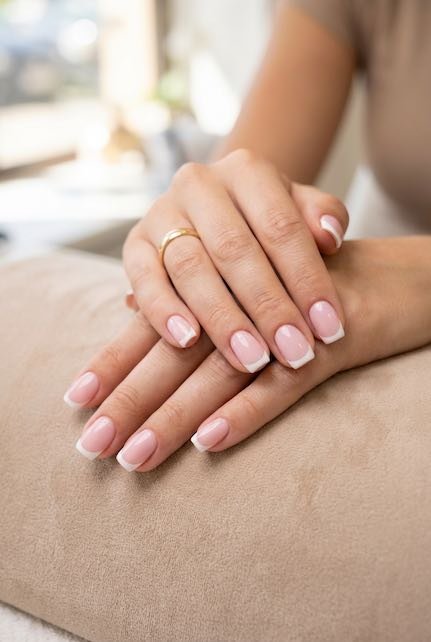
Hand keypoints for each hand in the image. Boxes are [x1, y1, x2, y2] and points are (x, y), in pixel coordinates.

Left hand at [65, 237, 430, 470]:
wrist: (394, 278)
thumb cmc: (312, 285)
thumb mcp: (251, 282)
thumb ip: (189, 290)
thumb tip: (127, 304)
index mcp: (222, 276)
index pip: (158, 324)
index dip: (117, 359)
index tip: (77, 399)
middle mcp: (246, 292)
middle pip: (177, 350)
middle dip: (132, 398)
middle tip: (93, 446)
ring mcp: (288, 318)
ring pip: (220, 371)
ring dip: (175, 416)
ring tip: (137, 457)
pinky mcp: (331, 340)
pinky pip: (283, 383)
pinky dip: (246, 412)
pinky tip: (208, 441)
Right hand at [123, 149, 347, 372]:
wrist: (212, 213)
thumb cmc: (266, 220)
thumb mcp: (299, 208)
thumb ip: (322, 215)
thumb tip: (329, 237)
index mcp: (247, 170)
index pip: (282, 226)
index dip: (308, 280)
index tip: (331, 329)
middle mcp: (199, 184)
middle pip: (235, 249)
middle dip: (268, 307)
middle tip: (295, 353)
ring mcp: (161, 212)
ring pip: (191, 267)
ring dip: (222, 318)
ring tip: (251, 358)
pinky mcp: (133, 244)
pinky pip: (142, 278)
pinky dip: (163, 310)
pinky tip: (186, 342)